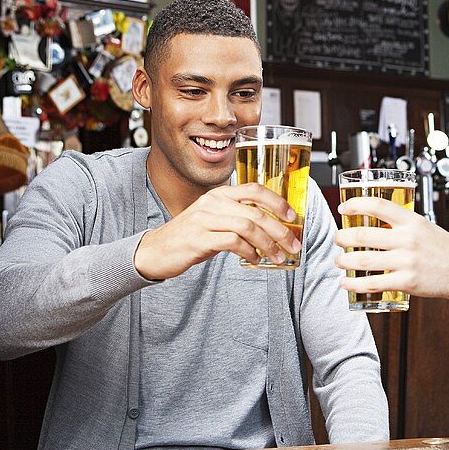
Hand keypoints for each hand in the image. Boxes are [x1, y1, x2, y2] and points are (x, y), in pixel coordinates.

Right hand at [134, 183, 301, 279]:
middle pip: (256, 212)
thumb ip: (237, 217)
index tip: (293, 216)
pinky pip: (232, 242)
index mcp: (218, 194)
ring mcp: (204, 220)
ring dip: (268, 244)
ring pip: (248, 227)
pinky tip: (255, 260)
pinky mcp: (199, 239)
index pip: (254, 189)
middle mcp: (212, 203)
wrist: (155, 251)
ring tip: (278, 256)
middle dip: (280, 230)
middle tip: (293, 244)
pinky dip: (249, 252)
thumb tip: (271, 226)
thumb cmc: (190, 236)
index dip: (277, 201)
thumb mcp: (214, 219)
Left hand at [334, 196, 448, 302]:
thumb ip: (400, 225)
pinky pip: (373, 283)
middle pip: (363, 235)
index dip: (355, 204)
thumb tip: (373, 224)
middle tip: (337, 239)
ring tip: (339, 261)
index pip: (378, 205)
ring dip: (344, 261)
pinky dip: (354, 284)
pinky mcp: (407, 282)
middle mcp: (408, 239)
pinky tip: (346, 283)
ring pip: (363, 260)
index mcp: (412, 221)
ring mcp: (407, 261)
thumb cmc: (444, 249)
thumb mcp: (424, 227)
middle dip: (342, 237)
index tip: (343, 208)